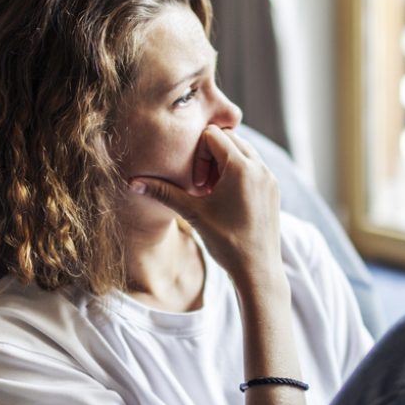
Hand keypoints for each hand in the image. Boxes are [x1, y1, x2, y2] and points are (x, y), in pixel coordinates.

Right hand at [129, 126, 282, 283]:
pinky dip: (238, 172)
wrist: (258, 270)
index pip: (212, 134)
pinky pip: (254, 165)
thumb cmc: (225, 242)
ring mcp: (269, 177)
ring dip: (224, 163)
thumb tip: (132, 183)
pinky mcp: (273, 188)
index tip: (196, 184)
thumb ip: (163, 192)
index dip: (197, 153)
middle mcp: (260, 167)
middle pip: (229, 138)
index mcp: (241, 167)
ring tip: (213, 192)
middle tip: (202, 186)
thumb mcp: (192, 214)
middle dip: (210, 156)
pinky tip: (227, 199)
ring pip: (243, 150)